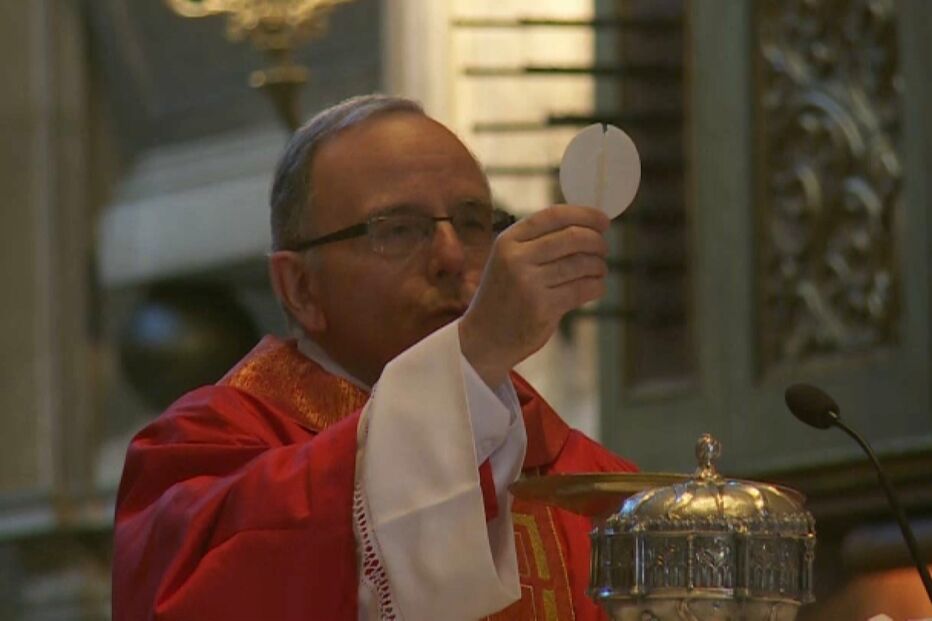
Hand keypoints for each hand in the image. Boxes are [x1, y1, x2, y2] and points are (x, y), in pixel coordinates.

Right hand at [459, 204, 609, 386]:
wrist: (483, 337)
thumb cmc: (504, 295)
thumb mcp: (509, 260)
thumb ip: (538, 242)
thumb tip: (587, 226)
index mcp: (508, 240)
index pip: (554, 215)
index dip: (585, 215)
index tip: (604, 220)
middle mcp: (516, 258)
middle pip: (573, 237)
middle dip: (597, 242)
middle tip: (603, 249)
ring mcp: (528, 283)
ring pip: (582, 264)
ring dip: (599, 266)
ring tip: (599, 271)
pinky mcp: (542, 308)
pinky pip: (582, 289)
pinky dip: (597, 286)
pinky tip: (596, 287)